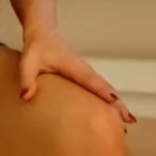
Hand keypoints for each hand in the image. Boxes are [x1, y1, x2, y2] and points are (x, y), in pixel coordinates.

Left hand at [19, 28, 135, 124]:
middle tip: (129, 121)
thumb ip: (27, 79)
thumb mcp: (28, 62)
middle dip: (117, 103)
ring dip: (116, 104)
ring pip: (106, 89)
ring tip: (126, 122)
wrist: (43, 34)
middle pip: (106, 88)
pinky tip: (112, 112)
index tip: (115, 103)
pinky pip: (100, 90)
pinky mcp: (84, 77)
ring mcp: (86, 74)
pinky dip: (109, 100)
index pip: (91, 81)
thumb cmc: (37, 47)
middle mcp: (85, 71)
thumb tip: (26, 96)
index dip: (103, 92)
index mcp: (74, 67)